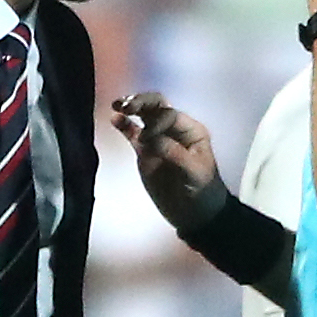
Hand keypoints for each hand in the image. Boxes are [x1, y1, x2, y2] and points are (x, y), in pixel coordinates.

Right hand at [111, 92, 221, 227]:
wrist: (195, 213)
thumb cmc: (202, 190)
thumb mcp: (194, 171)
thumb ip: (174, 153)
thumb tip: (150, 140)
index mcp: (191, 130)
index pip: (170, 115)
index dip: (156, 122)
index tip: (146, 140)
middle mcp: (174, 130)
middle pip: (157, 106)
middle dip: (142, 102)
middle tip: (126, 106)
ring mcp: (158, 139)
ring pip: (144, 116)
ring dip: (131, 108)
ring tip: (118, 106)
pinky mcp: (144, 151)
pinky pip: (132, 133)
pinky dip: (124, 125)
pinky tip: (114, 119)